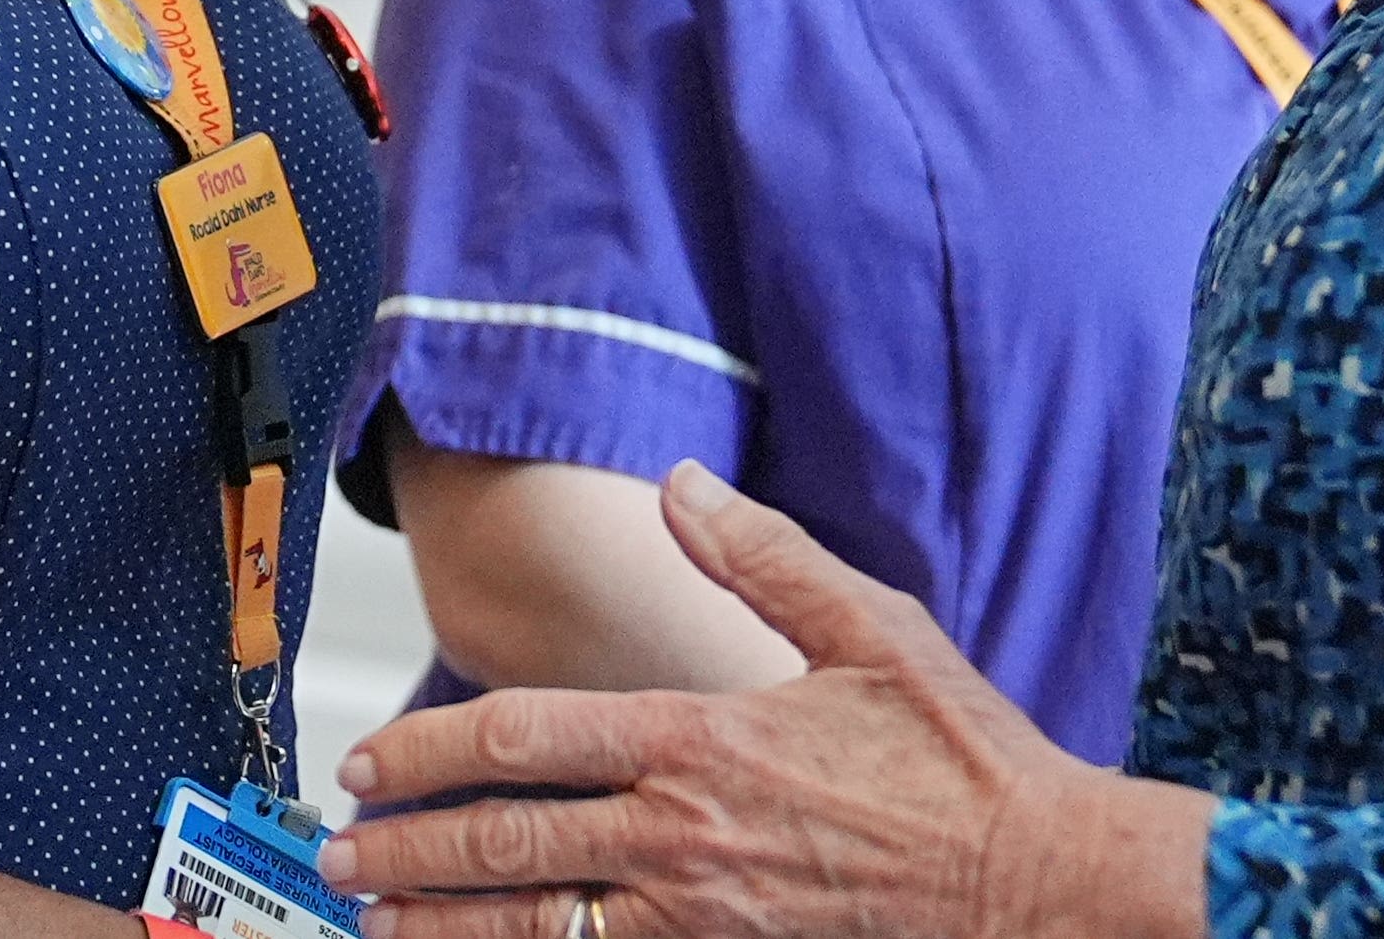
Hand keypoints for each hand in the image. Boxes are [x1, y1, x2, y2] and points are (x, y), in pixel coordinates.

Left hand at [310, 466, 1209, 938]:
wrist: (1042, 878)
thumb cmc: (965, 758)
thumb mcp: (871, 628)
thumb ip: (761, 557)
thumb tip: (681, 488)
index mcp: (703, 735)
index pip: (526, 737)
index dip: (430, 750)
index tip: (371, 762)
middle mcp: (686, 829)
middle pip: (508, 840)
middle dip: (407, 848)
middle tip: (341, 856)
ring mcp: (704, 912)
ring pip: (540, 925)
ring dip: (446, 924)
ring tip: (378, 923)